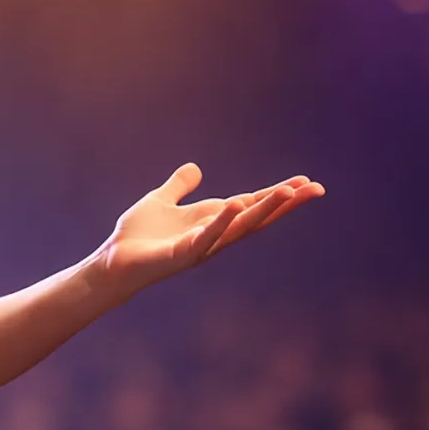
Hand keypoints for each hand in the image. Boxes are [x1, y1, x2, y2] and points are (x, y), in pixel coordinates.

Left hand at [95, 163, 323, 293]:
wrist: (112, 261)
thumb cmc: (136, 237)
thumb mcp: (160, 201)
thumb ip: (178, 186)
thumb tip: (195, 168)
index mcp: (210, 220)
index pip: (251, 204)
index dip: (276, 194)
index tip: (305, 182)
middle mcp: (212, 234)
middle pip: (256, 216)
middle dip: (285, 203)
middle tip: (316, 189)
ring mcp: (200, 246)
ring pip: (239, 228)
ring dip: (263, 211)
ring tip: (288, 193)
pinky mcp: (181, 254)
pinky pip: (204, 237)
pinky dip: (219, 222)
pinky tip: (234, 206)